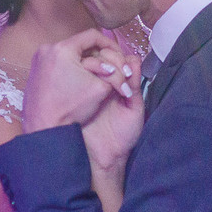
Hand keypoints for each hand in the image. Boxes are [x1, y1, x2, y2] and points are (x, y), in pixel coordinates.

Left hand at [23, 29, 133, 132]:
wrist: (44, 128)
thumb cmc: (71, 109)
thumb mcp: (101, 88)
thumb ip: (112, 72)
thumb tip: (116, 66)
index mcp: (63, 49)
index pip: (93, 35)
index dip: (110, 43)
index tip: (118, 54)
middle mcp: (47, 49)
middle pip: (80, 44)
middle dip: (97, 54)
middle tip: (109, 65)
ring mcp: (38, 59)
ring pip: (69, 53)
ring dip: (84, 61)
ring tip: (96, 75)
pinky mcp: (35, 70)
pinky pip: (58, 61)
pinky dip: (71, 67)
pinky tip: (79, 80)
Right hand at [81, 52, 142, 177]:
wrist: (105, 156)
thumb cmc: (123, 135)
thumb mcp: (134, 109)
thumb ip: (135, 86)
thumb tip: (134, 60)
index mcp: (117, 84)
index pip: (118, 58)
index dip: (122, 58)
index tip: (128, 71)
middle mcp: (102, 82)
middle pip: (104, 55)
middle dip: (113, 59)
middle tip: (121, 74)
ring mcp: (87, 86)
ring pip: (91, 60)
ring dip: (102, 63)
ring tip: (113, 79)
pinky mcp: (76, 93)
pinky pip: (81, 74)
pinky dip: (90, 69)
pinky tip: (98, 79)